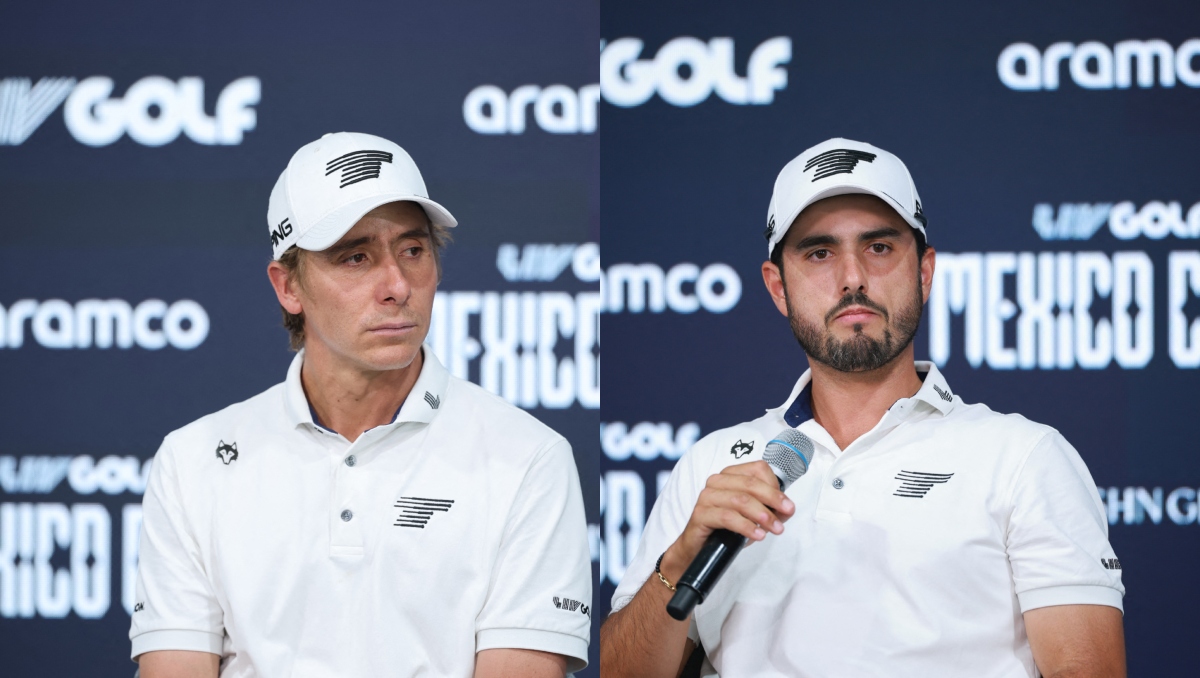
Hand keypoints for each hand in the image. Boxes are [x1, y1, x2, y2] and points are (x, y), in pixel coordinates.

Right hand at [662, 461, 795, 579]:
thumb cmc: (727, 529)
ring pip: (740, 500)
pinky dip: (746, 526)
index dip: (775, 486)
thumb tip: (787, 509)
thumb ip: (771, 509)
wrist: (700, 549)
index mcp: (730, 475)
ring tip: (775, 529)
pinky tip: (758, 535)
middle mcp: (717, 481)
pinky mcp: (700, 514)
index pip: (757, 469)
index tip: (786, 505)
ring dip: (762, 514)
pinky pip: (727, 517)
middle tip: (787, 514)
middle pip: (750, 484)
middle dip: (773, 499)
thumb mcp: (753, 516)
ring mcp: (707, 496)